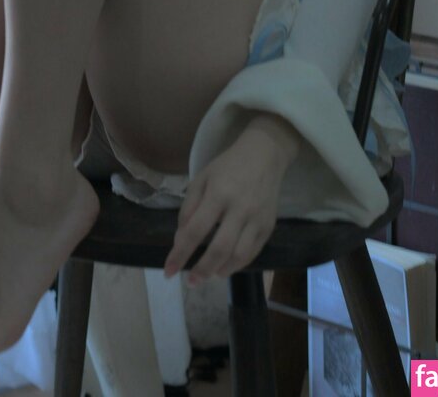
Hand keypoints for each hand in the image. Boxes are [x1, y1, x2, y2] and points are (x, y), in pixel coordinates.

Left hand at [164, 114, 298, 283]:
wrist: (264, 155)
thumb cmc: (227, 167)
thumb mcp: (201, 179)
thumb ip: (189, 209)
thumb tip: (181, 240)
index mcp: (218, 193)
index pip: (195, 230)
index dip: (180, 253)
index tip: (168, 271)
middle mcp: (239, 208)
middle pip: (219, 248)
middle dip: (202, 270)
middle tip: (190, 282)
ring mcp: (257, 218)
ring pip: (239, 255)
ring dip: (220, 271)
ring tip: (207, 276)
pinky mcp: (269, 226)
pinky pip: (253, 253)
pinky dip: (238, 265)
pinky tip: (225, 267)